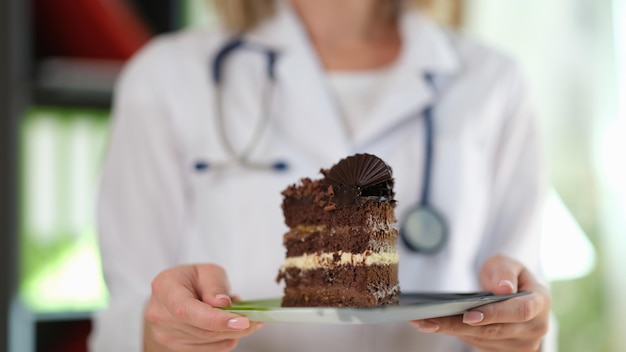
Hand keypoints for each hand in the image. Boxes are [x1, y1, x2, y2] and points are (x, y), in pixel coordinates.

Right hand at [144, 264, 263, 351]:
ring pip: (208, 342)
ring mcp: (165, 335)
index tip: (243, 321)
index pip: (188, 310)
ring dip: (233, 332)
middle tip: (257, 319)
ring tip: (241, 316)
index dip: (216, 319)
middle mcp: (160, 315)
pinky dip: (226, 339)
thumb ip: (214, 285)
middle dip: (235, 327)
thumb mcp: (206, 270)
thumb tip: (223, 304)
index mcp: (165, 289)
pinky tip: (231, 326)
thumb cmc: (190, 279)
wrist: (172, 295)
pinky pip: (209, 349)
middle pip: (203, 330)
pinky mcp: (176, 348)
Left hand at [410, 255, 550, 351]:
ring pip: (481, 340)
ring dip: (450, 331)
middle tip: (429, 319)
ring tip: (422, 321)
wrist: (513, 294)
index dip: (494, 314)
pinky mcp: (502, 351)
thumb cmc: (510, 276)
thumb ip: (505, 272)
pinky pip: (476, 343)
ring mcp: (519, 344)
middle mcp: (534, 329)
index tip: (469, 314)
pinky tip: (432, 325)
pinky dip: (454, 333)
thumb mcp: (508, 263)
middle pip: (494, 330)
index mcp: (540, 302)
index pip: (520, 311)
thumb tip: (503, 289)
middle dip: (459, 325)